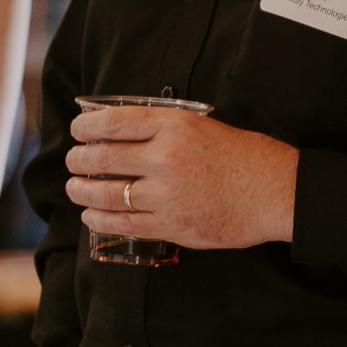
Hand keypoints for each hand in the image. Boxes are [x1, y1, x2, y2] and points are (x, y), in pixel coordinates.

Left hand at [63, 106, 297, 248]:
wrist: (273, 192)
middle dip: (79, 160)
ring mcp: (165, 194)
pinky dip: (100, 220)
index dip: (86, 126)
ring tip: (75, 188)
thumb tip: (123, 131)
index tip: (78, 130)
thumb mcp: (204, 125)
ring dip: (82, 191)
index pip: (114, 122)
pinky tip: (92, 216)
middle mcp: (164, 157)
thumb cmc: (245, 157)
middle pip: (103, 157)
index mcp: (173, 126)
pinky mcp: (170, 224)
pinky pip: (123, 223)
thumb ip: (165, 128)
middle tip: (73, 161)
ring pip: (106, 193)